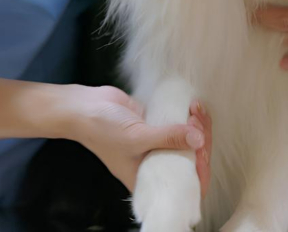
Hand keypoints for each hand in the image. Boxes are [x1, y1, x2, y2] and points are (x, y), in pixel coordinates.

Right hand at [60, 85, 211, 194]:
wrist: (84, 107)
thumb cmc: (102, 130)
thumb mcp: (137, 138)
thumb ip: (168, 138)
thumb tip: (198, 140)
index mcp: (147, 177)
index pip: (181, 182)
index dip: (198, 171)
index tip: (203, 152)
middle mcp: (155, 162)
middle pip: (190, 157)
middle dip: (200, 140)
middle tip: (197, 123)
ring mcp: (157, 143)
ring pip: (189, 139)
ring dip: (198, 125)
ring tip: (194, 111)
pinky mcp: (157, 124)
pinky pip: (181, 124)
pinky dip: (190, 116)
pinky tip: (193, 105)